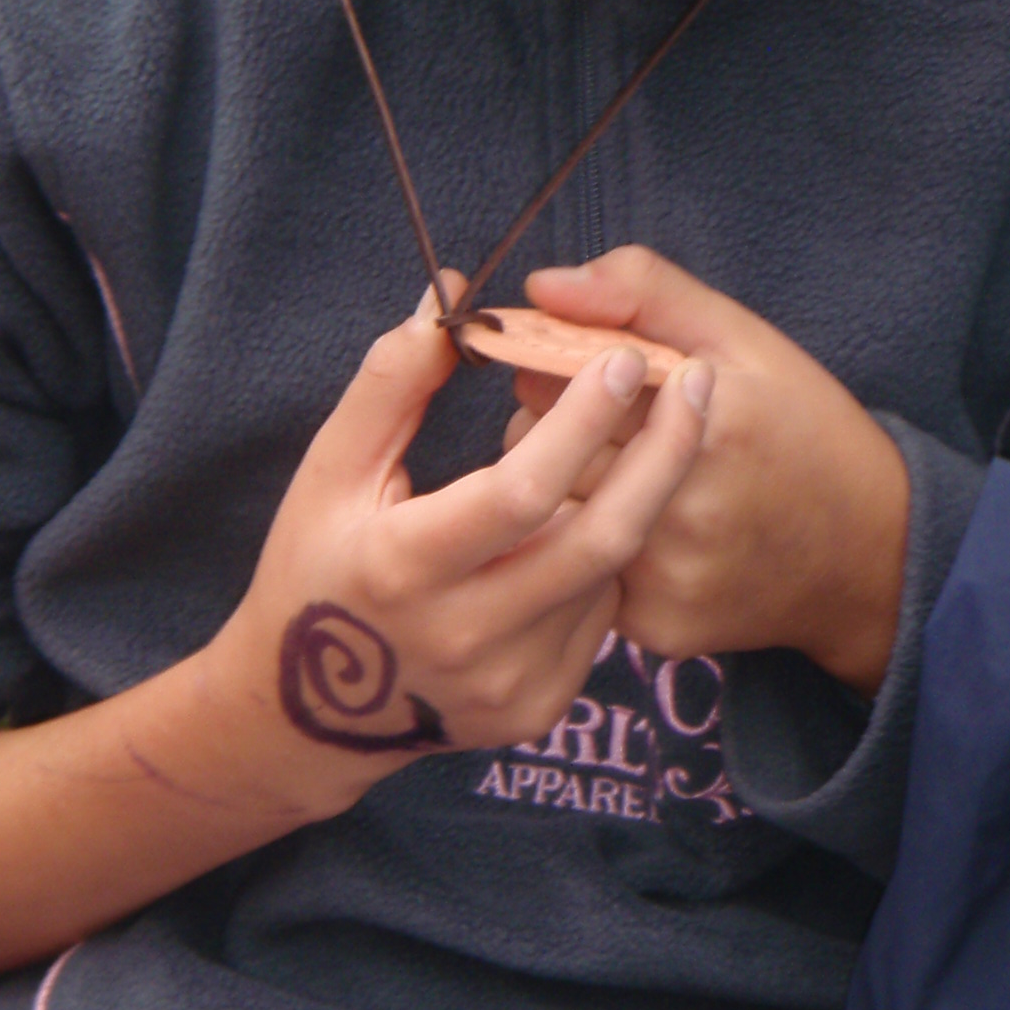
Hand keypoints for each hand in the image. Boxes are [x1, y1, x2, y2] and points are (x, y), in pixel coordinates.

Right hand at [205, 279, 713, 790]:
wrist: (311, 714)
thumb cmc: (315, 564)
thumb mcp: (329, 470)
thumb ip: (390, 382)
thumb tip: (451, 294)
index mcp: (404, 566)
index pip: (519, 491)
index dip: (580, 421)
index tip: (623, 358)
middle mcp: (464, 636)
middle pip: (599, 540)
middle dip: (662, 455)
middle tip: (697, 385)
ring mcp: (507, 684)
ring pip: (605, 573)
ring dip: (627, 501)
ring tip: (631, 443)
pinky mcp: (534, 709)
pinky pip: (597, 618)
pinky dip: (600, 561)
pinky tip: (577, 527)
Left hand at [502, 249, 908, 693]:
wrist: (871, 553)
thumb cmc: (803, 429)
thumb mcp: (743, 337)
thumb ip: (641, 290)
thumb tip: (541, 285)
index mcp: (702, 422)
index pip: (553, 386)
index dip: (560, 373)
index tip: (589, 375)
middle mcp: (679, 507)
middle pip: (540, 456)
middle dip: (552, 433)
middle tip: (602, 428)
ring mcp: (664, 575)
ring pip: (551, 520)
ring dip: (564, 492)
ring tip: (616, 475)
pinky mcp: (656, 626)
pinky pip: (581, 580)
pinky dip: (590, 553)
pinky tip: (639, 534)